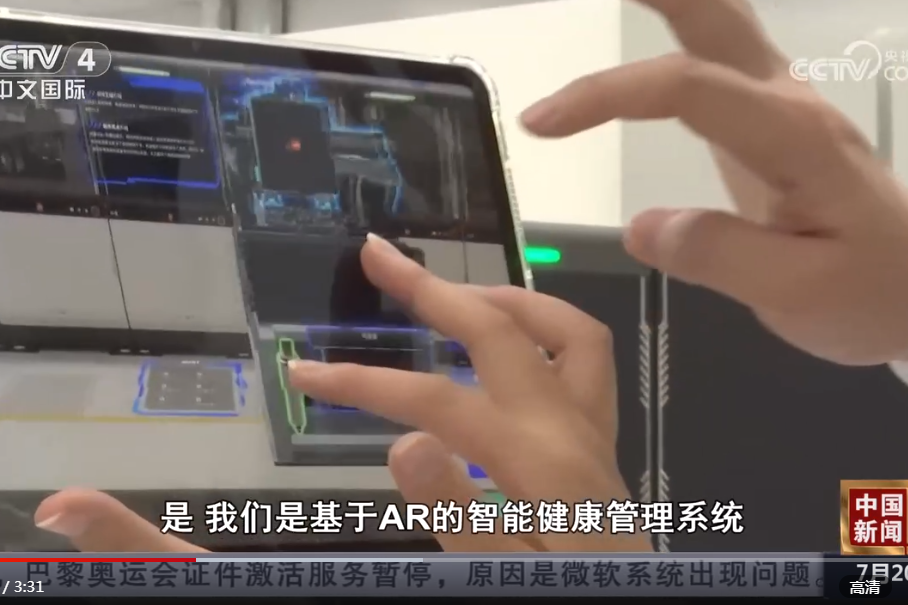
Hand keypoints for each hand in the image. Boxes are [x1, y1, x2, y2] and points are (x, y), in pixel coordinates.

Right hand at [35, 234, 647, 552]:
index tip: (305, 375)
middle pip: (499, 334)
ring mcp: (594, 433)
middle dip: (432, 290)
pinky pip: (585, 360)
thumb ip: (458, 513)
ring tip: (453, 291)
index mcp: (539, 461)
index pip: (437, 401)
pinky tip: (512, 348)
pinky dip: (544, 332)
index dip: (366, 383)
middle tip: (379, 258)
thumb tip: (405, 442)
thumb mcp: (507, 579)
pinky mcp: (601, 448)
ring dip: (506, 299)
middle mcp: (571, 430)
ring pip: (566, 331)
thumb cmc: (569, 597)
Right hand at [520, 0, 907, 365]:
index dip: (608, 95)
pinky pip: (714, 47)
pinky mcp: (767, 113)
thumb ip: (722, 257)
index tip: (542, 125)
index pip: (687, 88)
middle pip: (712, 14)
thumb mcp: (800, 294)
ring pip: (717, 17)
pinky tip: (642, 18)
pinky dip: (671, 20)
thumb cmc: (869, 290)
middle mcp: (785, 100)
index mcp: (791, 137)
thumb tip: (645, 229)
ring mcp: (779, 99)